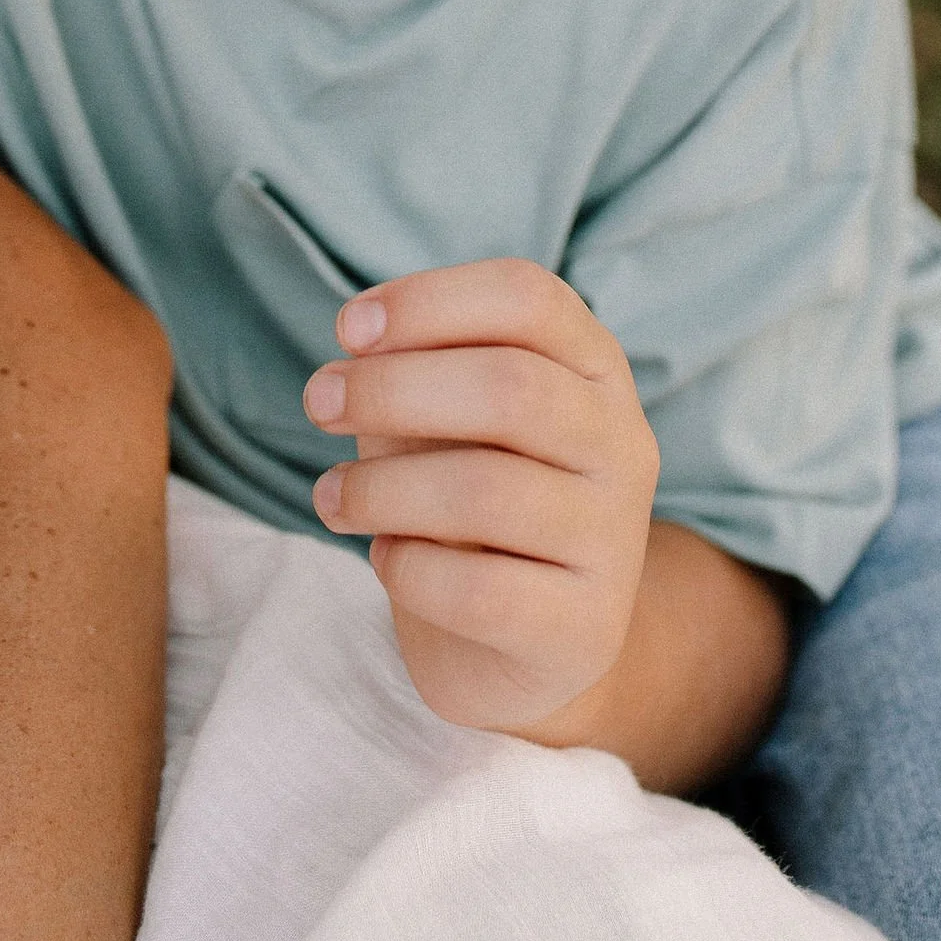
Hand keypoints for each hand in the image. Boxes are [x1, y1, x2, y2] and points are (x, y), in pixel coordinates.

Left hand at [303, 258, 659, 737]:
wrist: (515, 642)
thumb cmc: (466, 498)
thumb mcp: (442, 419)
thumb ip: (414, 374)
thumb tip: (359, 345)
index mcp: (594, 367)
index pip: (528, 297)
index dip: (429, 300)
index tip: (348, 329)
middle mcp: (622, 443)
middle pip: (512, 386)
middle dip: (391, 388)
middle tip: (317, 404)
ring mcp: (614, 539)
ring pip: (487, 491)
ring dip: (381, 488)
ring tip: (331, 496)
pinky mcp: (585, 628)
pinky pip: (479, 591)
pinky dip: (407, 568)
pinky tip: (386, 559)